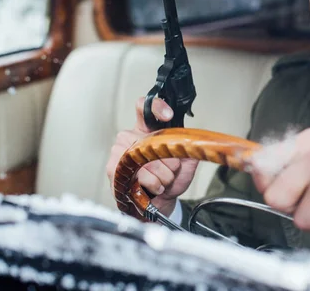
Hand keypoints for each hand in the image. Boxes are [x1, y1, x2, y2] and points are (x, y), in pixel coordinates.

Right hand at [105, 97, 198, 215]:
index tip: (168, 115)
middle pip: (152, 140)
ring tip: (162, 181)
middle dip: (169, 160)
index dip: (156, 107)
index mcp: (147, 128)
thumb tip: (195, 138)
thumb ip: (190, 145)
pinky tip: (153, 187)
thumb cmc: (171, 178)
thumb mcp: (187, 160)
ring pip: (146, 159)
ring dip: (162, 175)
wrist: (161, 202)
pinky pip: (138, 173)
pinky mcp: (113, 168)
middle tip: (170, 170)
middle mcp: (131, 136)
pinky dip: (152, 183)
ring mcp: (120, 151)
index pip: (145, 106)